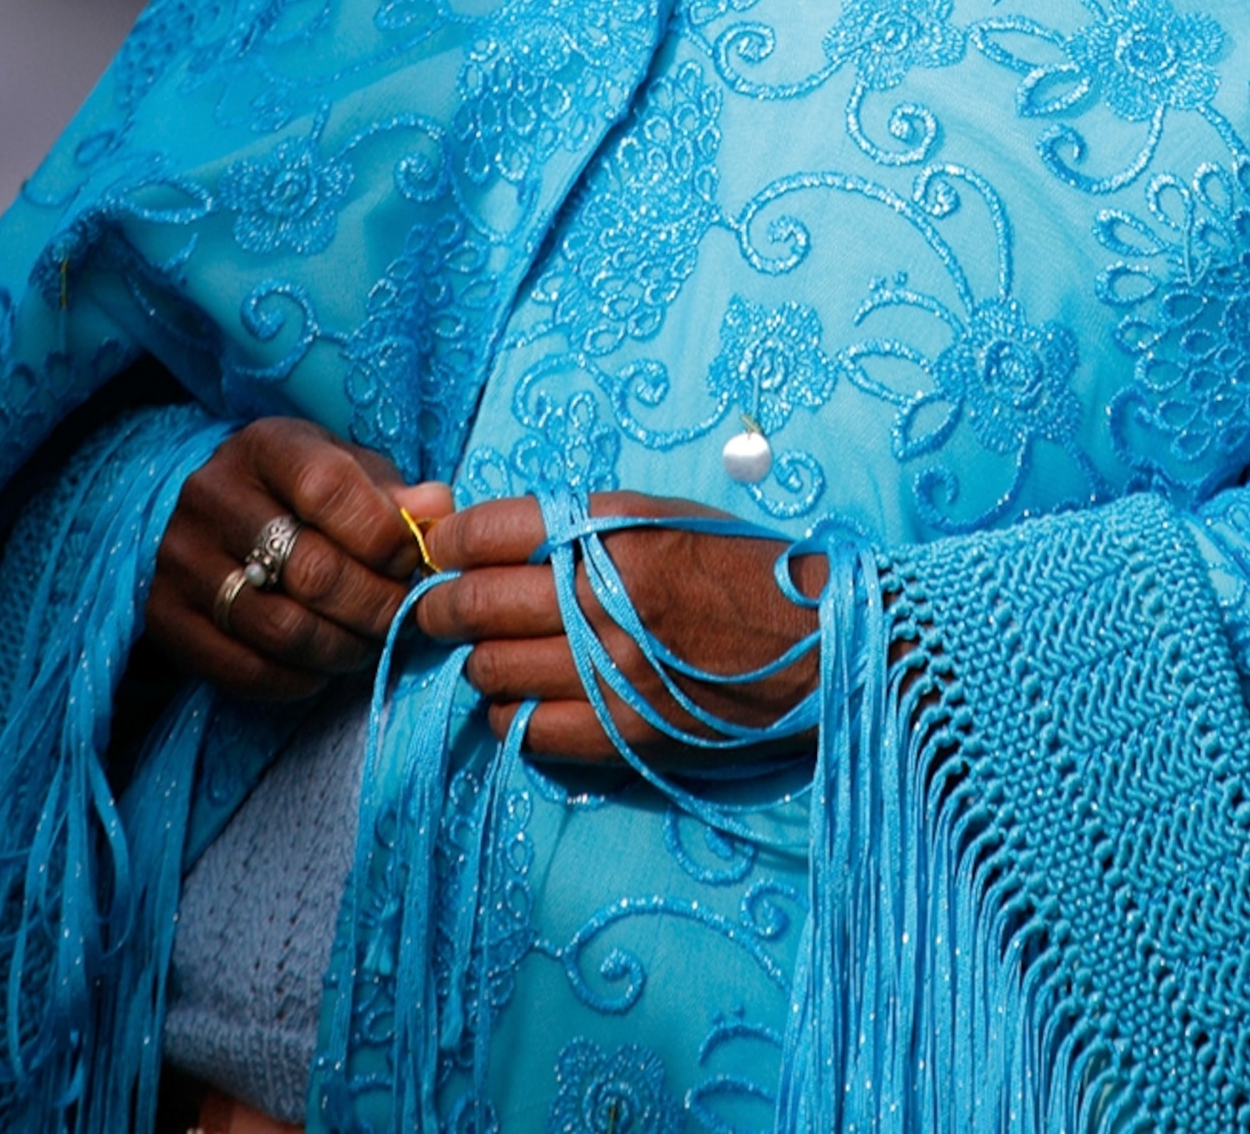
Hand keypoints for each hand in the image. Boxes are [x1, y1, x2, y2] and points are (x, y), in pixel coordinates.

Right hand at [145, 417, 452, 700]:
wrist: (211, 518)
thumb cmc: (301, 494)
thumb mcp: (348, 472)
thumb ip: (394, 494)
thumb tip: (437, 509)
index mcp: (264, 445)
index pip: (328, 488)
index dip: (383, 535)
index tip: (415, 562)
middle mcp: (212, 494)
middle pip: (310, 569)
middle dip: (374, 605)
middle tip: (403, 619)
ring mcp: (180, 557)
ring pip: (281, 628)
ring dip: (342, 649)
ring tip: (368, 644)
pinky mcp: (164, 616)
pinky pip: (243, 669)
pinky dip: (297, 680)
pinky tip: (322, 667)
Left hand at [416, 491, 823, 763]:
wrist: (820, 638)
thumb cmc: (736, 565)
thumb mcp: (658, 517)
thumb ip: (578, 529)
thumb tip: (494, 544)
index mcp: (611, 529)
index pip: (491, 531)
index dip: (448, 544)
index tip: (437, 553)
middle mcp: (604, 596)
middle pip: (476, 606)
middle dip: (437, 608)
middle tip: (429, 611)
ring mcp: (612, 671)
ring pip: (492, 672)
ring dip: (478, 664)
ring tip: (489, 657)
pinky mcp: (627, 732)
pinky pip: (528, 730)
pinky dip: (510, 716)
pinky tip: (522, 702)